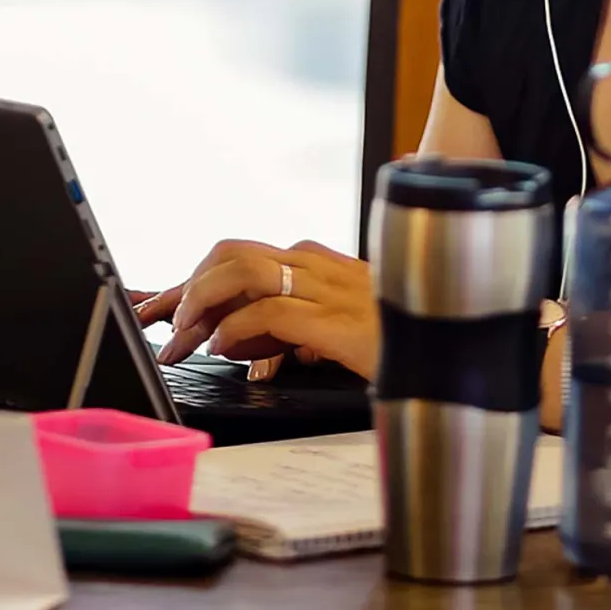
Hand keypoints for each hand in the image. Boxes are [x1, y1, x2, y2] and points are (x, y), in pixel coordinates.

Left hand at [132, 239, 379, 381]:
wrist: (454, 355)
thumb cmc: (396, 343)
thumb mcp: (335, 327)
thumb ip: (289, 325)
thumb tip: (236, 338)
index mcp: (318, 262)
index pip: (239, 257)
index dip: (190, 280)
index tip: (155, 305)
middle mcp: (318, 265)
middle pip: (231, 254)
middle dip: (186, 288)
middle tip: (162, 326)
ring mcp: (328, 288)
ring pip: (242, 272)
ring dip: (201, 304)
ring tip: (185, 338)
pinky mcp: (335, 319)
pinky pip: (268, 311)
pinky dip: (234, 329)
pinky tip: (224, 349)